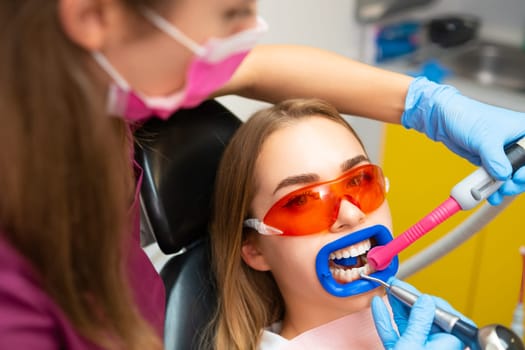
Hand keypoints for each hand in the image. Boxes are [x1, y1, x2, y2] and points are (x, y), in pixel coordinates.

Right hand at [371, 278, 472, 349]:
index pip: (446, 316)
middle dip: (409, 299)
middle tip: (398, 284)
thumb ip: (419, 321)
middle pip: (424, 316)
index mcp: (447, 344)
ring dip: (396, 305)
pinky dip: (384, 318)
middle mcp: (434, 345)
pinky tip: (378, 305)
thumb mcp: (413, 344)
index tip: (418, 292)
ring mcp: (417, 348)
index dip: (432, 301)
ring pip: (408, 322)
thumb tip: (425, 300)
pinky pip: (394, 332)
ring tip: (388, 288)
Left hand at [402, 77, 524, 204]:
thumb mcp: (485, 139)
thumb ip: (495, 160)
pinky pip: (497, 177)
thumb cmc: (467, 117)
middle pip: (524, 168)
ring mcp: (503, 153)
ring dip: (505, 187)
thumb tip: (503, 176)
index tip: (518, 177)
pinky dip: (494, 187)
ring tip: (495, 194)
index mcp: (523, 131)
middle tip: (505, 188)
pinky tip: (490, 194)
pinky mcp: (491, 160)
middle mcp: (516, 142)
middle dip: (517, 181)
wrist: (443, 119)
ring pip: (512, 175)